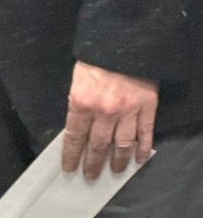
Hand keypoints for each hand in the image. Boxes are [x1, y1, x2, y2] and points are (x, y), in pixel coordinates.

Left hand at [61, 62, 157, 178]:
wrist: (121, 41)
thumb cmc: (94, 59)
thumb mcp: (77, 80)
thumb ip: (77, 104)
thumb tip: (76, 129)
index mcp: (82, 102)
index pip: (74, 136)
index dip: (72, 154)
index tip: (69, 168)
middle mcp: (104, 111)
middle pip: (98, 145)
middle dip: (93, 163)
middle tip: (90, 176)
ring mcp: (128, 111)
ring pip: (122, 144)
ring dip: (117, 161)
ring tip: (113, 171)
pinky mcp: (147, 108)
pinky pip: (145, 134)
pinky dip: (143, 149)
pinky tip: (140, 160)